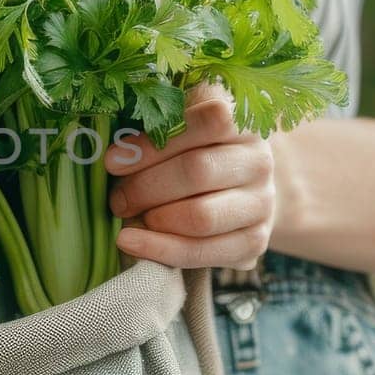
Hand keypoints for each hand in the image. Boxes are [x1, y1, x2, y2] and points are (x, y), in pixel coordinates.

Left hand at [106, 84, 276, 269]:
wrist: (240, 191)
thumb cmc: (194, 152)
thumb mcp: (180, 129)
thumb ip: (155, 130)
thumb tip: (117, 155)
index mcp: (241, 122)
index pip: (206, 123)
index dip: (154, 143)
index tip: (113, 162)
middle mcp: (258, 160)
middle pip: (197, 172)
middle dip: (145, 187)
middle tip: (115, 198)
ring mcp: (261, 203)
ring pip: (201, 216)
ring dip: (154, 220)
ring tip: (127, 218)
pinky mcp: (254, 242)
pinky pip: (204, 252)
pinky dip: (161, 250)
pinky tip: (132, 243)